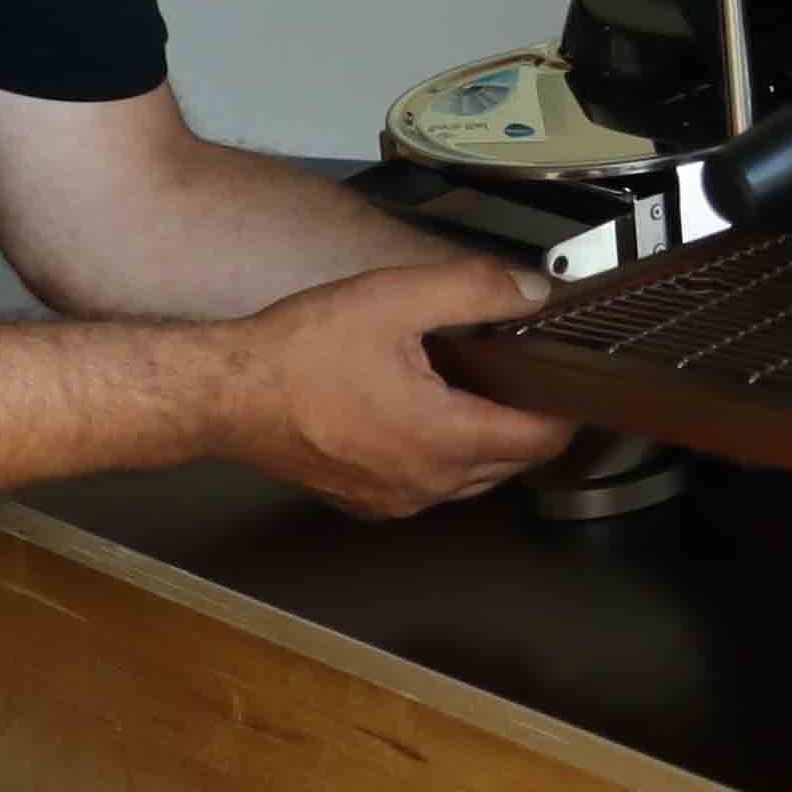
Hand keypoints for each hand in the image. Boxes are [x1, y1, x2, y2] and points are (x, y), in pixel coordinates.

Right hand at [213, 257, 576, 516]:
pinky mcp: (365, 501)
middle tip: (518, 375)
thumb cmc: (299, 353)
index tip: (564, 381)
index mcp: (446, 438)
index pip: (541, 440)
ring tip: (470, 391)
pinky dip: (437, 457)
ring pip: (469, 478)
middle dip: (524, 422)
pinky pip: (426, 485)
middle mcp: (427, 482)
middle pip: (511, 462)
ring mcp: (395, 498)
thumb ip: (474, 290)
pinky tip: (417, 415)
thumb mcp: (396, 298)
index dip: (563, 409)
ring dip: (481, 441)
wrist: (226, 394)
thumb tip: (529, 293)